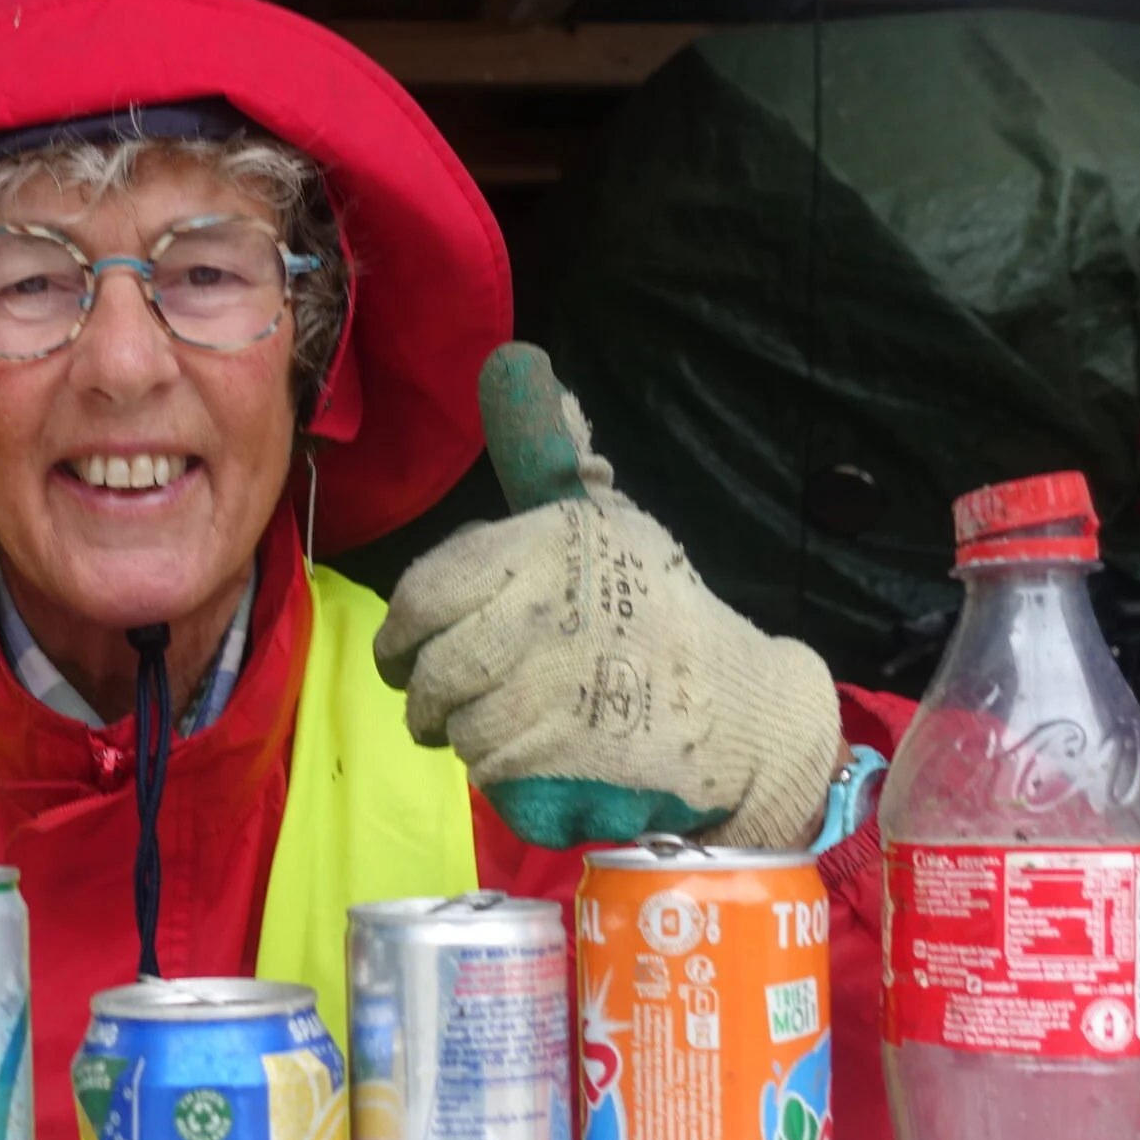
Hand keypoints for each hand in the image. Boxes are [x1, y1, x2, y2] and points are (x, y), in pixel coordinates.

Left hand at [374, 343, 841, 849]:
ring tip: (510, 723)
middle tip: (446, 700)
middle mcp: (537, 618)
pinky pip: (487, 772)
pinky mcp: (554, 764)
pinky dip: (501, 772)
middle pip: (430, 670)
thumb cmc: (658, 611)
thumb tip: (521, 366)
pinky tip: (539, 756)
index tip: (409, 646)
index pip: (424, 592)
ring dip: (467, 733)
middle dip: (426, 695)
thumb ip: (552, 459)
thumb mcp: (608, 521)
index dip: (404, 628)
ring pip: (454, 725)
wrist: (735, 709)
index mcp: (542, 550)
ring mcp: (544, 696)